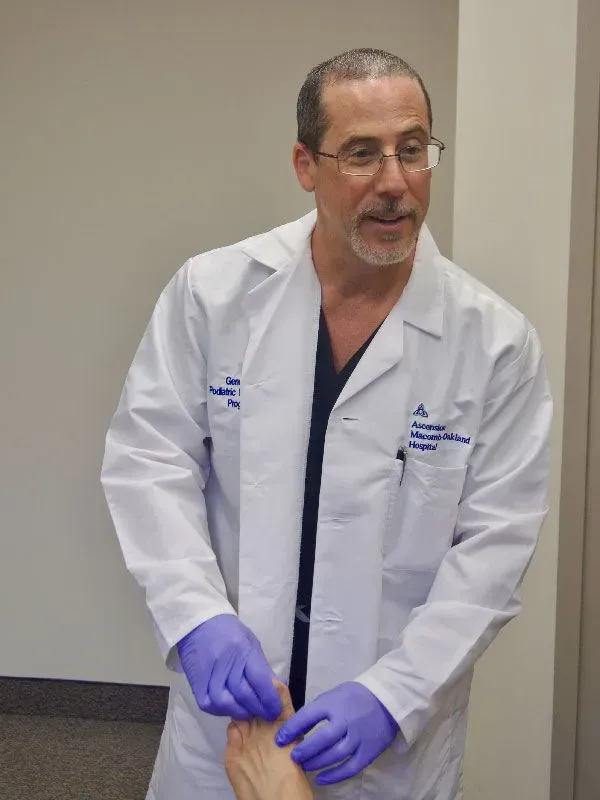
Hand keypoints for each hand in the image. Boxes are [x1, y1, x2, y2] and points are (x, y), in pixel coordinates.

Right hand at [177, 614, 282, 721]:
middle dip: (258, 708)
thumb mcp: (250, 642)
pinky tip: (230, 708)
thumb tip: (274, 690)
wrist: (198, 624)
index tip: (276, 709)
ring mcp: (208, 674)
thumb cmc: (229, 631)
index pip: (259, 679)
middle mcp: (225, 662)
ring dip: (240, 712)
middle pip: (243, 693)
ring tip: (249, 712)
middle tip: (267, 715)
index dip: (269, 698)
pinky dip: (221, 711)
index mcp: (242, 649)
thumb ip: (261, 667)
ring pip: (225, 703)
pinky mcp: (195, 683)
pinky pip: (209, 705)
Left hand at [274, 681, 398, 785]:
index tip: (279, 739)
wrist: (385, 700)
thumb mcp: (332, 695)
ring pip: (334, 755)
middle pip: (321, 740)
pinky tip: (321, 778)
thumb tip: (294, 725)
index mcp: (334, 704)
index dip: (291, 729)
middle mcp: (346, 721)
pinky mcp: (368, 752)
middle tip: (292, 757)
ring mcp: (358, 737)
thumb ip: (316, 710)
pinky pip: (350, 768)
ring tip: (304, 766)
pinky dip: (334, 776)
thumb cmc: (354, 697)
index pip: (308, 716)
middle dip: (304, 750)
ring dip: (316, 763)